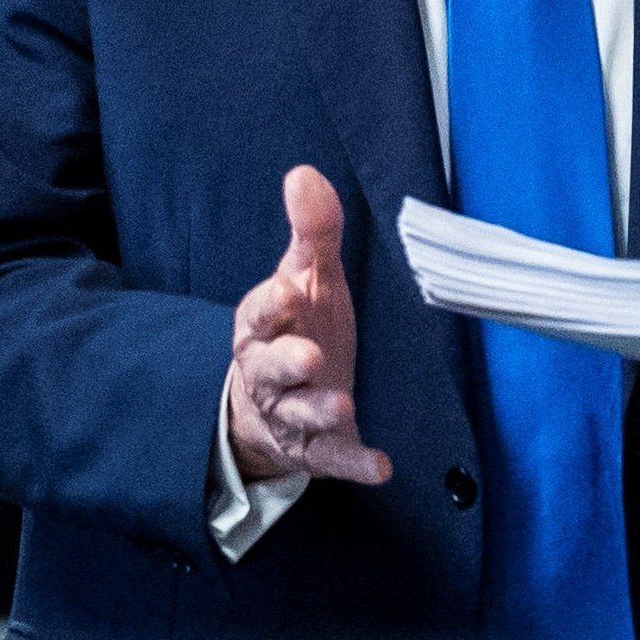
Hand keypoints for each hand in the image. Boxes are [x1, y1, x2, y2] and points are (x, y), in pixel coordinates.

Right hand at [225, 165, 392, 486]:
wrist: (271, 405)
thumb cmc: (295, 328)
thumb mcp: (306, 279)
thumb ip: (312, 232)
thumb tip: (304, 174)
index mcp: (262, 326)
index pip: (259, 313)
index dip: (272, 304)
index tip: (288, 290)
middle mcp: (270, 372)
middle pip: (272, 367)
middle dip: (288, 361)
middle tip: (309, 356)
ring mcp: (291, 413)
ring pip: (298, 414)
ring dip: (318, 410)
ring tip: (341, 406)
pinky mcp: (315, 450)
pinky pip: (332, 459)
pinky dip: (354, 463)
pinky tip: (380, 465)